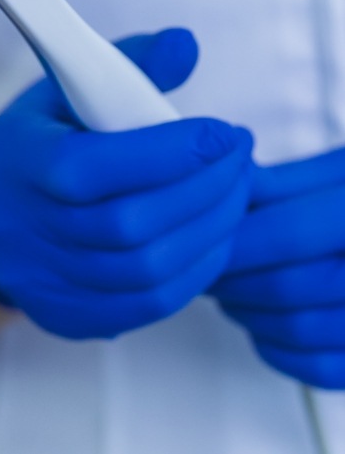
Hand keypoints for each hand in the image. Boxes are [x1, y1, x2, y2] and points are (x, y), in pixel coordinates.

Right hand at [0, 28, 252, 338]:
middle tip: (242, 160)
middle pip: (130, 225)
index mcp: (20, 162)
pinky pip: (146, 306)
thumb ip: (130, 63)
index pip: (95, 167)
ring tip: (237, 194)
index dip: (170, 152)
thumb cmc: (42, 139)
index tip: (224, 133)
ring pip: (146, 271)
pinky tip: (214, 237)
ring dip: (210, 231)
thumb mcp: (69, 87)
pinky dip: (195, 272)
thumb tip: (187, 45)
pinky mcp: (66, 315)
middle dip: (206, 190)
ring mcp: (43, 282)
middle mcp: (23, 230)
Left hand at [211, 148, 344, 387]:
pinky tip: (265, 324)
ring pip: (298, 331)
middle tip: (210, 265)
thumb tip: (231, 188)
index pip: (288, 232)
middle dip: (232, 278)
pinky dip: (278, 349)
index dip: (236, 239)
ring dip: (247, 312)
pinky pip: (322, 369)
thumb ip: (287, 182)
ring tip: (232, 290)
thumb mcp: (344, 171)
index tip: (208, 239)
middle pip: (287, 288)